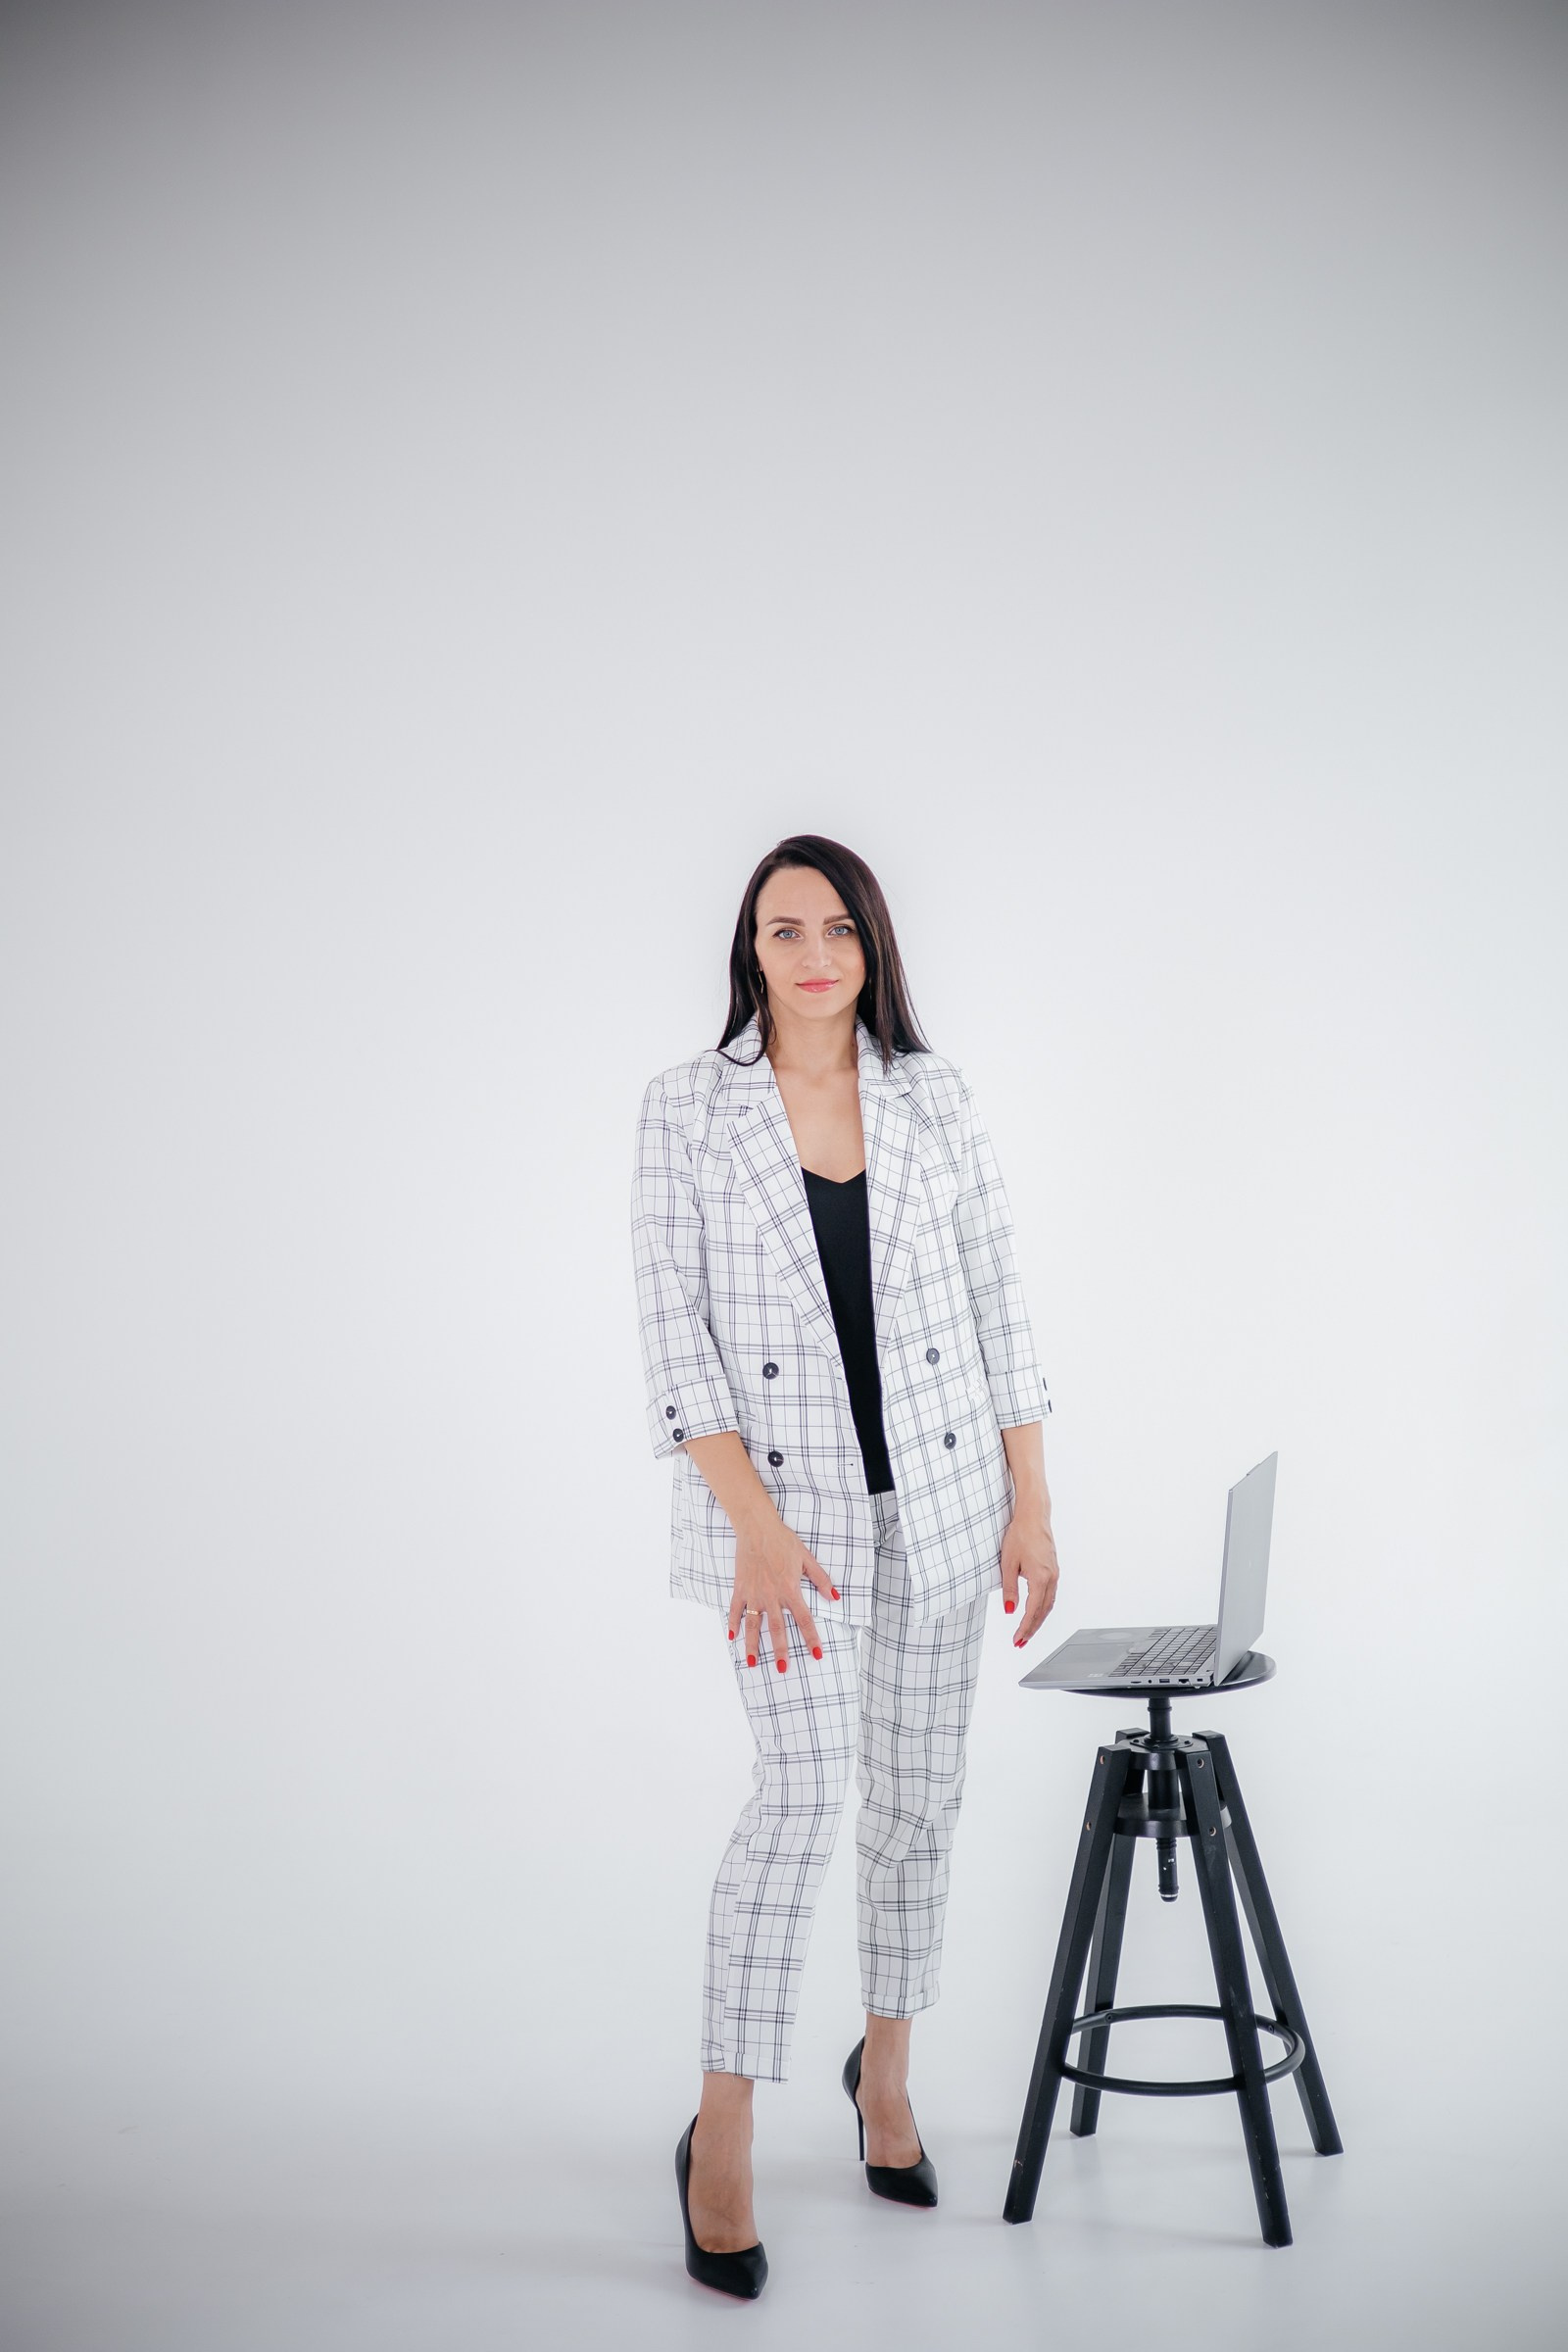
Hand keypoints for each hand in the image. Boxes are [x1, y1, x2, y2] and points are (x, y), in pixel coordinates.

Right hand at [727, 1506, 838, 1672]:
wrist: (757, 1527)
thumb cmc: (783, 1540)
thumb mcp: (806, 1558)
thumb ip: (821, 1579)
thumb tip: (835, 1597)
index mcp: (790, 1590)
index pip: (804, 1620)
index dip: (811, 1639)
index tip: (817, 1655)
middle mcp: (772, 1596)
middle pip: (777, 1629)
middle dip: (780, 1651)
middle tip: (782, 1669)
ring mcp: (754, 1594)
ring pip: (753, 1625)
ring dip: (752, 1645)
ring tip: (752, 1663)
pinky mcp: (740, 1588)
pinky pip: (735, 1610)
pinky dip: (733, 1624)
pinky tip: (732, 1638)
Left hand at [1001, 1502, 1059, 1645]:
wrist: (1034, 1516)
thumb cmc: (1020, 1535)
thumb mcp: (1008, 1563)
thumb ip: (1009, 1589)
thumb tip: (1010, 1610)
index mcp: (1040, 1578)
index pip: (1032, 1611)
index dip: (1024, 1628)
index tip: (1017, 1640)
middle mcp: (1051, 1578)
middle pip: (1043, 1612)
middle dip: (1032, 1629)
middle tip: (1021, 1643)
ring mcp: (1054, 1574)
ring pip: (1048, 1605)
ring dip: (1038, 1620)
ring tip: (1027, 1632)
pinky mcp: (1053, 1570)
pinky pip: (1050, 1595)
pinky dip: (1043, 1608)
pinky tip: (1035, 1612)